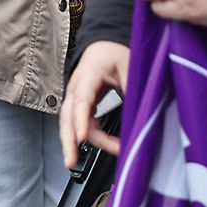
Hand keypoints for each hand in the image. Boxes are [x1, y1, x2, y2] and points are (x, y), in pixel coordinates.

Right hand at [60, 40, 128, 166]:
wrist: (103, 44)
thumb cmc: (113, 52)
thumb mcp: (129, 66)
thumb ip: (131, 88)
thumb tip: (138, 114)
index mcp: (87, 75)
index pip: (81, 100)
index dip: (80, 120)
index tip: (82, 137)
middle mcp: (77, 87)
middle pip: (67, 116)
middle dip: (68, 139)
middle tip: (71, 160)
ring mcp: (76, 96)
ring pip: (69, 122)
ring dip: (70, 143)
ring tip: (73, 162)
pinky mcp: (81, 104)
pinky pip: (77, 123)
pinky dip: (81, 138)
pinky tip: (85, 150)